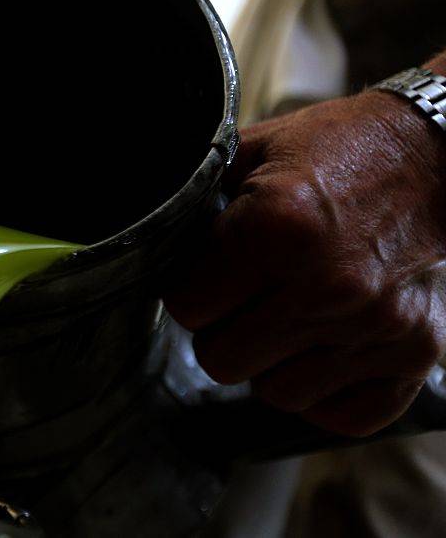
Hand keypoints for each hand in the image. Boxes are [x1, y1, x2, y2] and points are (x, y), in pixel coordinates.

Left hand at [163, 89, 445, 435]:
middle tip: (240, 303)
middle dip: (220, 331)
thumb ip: (201, 197)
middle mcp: (324, 286)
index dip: (189, 293)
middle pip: (221, 359)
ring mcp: (374, 326)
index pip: (186, 308)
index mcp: (275, 229)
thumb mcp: (258, 149)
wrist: (441, 154)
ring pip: (276, 393)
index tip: (204, 279)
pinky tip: (321, 353)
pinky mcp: (416, 353)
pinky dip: (325, 394)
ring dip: (270, 363)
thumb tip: (149, 232)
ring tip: (284, 322)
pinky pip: (344, 416)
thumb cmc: (342, 149)